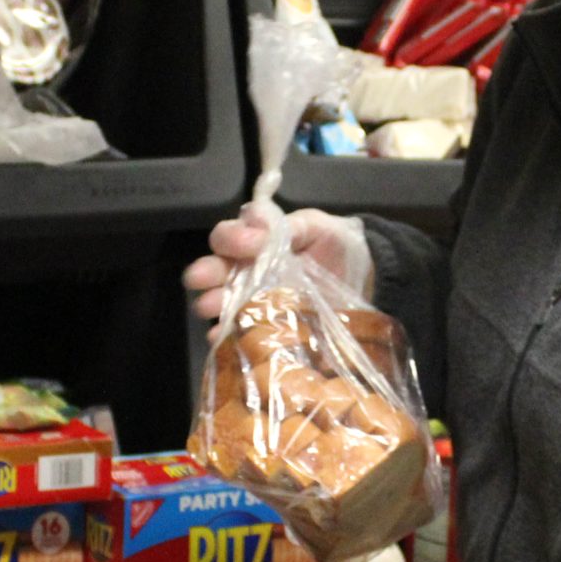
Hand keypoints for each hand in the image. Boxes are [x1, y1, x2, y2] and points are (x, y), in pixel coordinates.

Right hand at [181, 203, 373, 322]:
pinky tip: (221, 335)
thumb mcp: (317, 227)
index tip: (247, 246)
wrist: (362, 280)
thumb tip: (255, 229)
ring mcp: (253, 298)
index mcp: (256, 240)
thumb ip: (289, 226)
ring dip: (213, 301)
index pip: (230, 235)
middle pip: (217, 267)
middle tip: (198, 278)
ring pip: (222, 298)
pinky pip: (238, 329)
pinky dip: (226, 333)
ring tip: (209, 306)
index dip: (233, 238)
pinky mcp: (264, 324)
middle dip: (206, 271)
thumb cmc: (335, 246)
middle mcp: (247, 268)